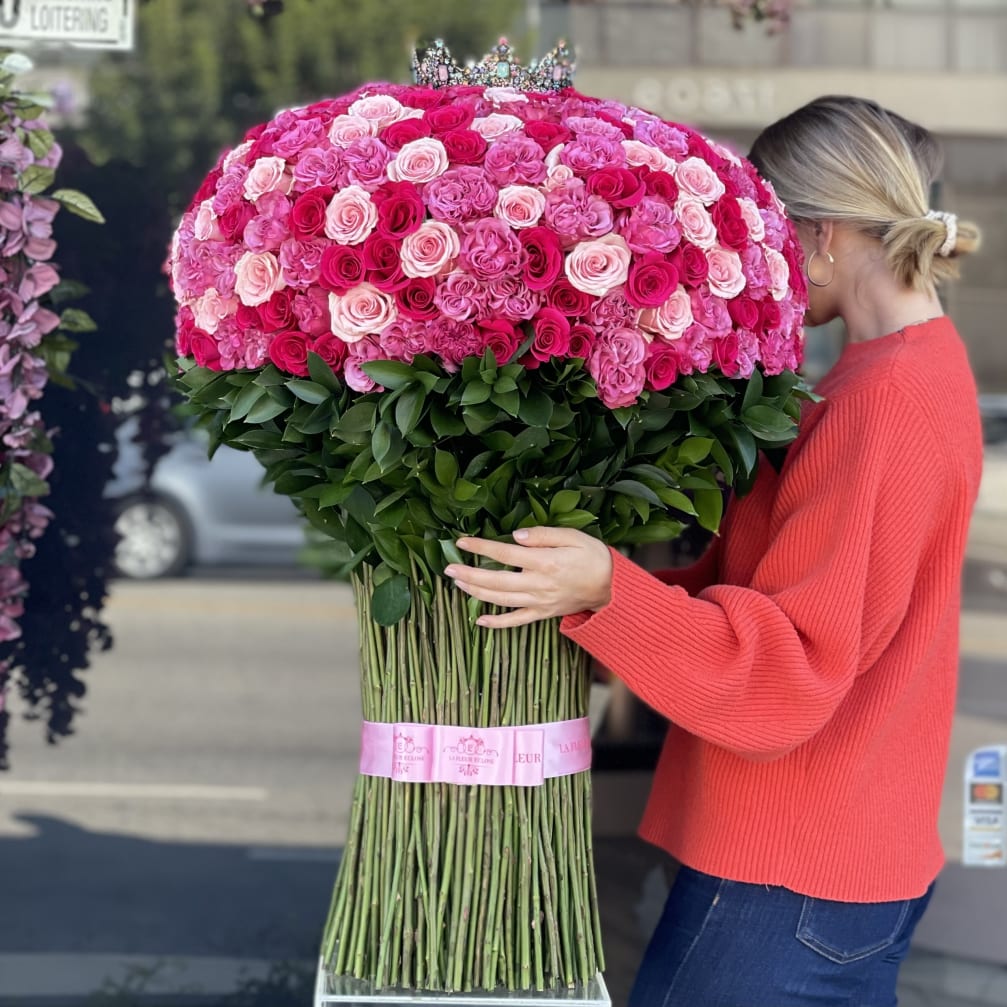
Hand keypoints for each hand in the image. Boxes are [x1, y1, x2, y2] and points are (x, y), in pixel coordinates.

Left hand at [445, 527, 613, 628]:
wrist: (612, 587)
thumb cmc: (593, 556)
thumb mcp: (573, 536)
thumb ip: (543, 535)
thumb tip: (515, 536)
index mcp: (545, 562)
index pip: (505, 555)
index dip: (481, 548)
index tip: (462, 542)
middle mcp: (539, 585)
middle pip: (496, 580)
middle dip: (469, 574)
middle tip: (448, 567)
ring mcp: (540, 602)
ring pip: (501, 600)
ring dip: (476, 592)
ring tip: (457, 583)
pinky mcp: (543, 614)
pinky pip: (516, 621)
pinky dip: (497, 623)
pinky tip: (479, 620)